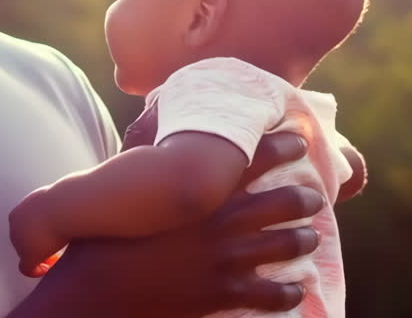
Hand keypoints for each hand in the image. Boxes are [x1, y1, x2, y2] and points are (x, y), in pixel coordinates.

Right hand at [8, 132, 322, 317]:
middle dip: (306, 196)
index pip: (256, 156)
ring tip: (310, 237)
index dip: (283, 144)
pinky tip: (296, 288)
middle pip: (285, 201)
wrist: (98, 288)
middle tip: (314, 195)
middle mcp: (223, 221)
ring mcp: (227, 259)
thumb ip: (152, 153)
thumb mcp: (129, 185)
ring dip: (305, 240)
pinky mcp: (223, 293)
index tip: (298, 139)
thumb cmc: (108, 233)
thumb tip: (154, 116)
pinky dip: (289, 291)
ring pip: (287, 245)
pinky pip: (272, 294)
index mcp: (203, 189)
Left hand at [8, 187, 65, 276]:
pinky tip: (50, 268)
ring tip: (55, 257)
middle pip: (22, 242)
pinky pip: (27, 269)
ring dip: (39, 257)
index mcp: (18, 213)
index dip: (35, 234)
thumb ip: (53, 204)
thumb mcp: (54, 197)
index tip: (49, 236)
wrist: (63, 208)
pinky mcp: (27, 256)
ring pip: (26, 255)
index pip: (21, 228)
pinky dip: (37, 270)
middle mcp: (14, 228)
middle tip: (53, 248)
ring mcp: (19, 243)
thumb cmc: (63, 200)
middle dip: (37, 246)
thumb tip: (61, 205)